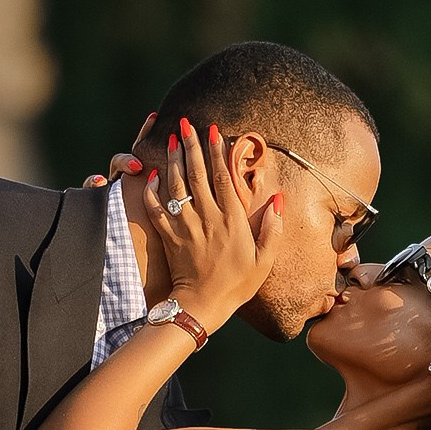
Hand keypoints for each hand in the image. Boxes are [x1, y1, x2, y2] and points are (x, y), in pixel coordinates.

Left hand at [144, 117, 285, 331]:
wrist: (202, 306)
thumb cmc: (237, 284)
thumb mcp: (264, 260)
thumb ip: (272, 229)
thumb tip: (278, 199)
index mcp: (231, 220)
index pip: (224, 178)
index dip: (218, 152)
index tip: (214, 131)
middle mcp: (207, 218)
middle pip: (197, 174)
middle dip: (191, 146)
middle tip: (186, 124)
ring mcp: (185, 227)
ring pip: (176, 187)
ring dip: (173, 161)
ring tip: (171, 140)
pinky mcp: (169, 237)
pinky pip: (157, 210)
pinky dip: (153, 191)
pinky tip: (153, 175)